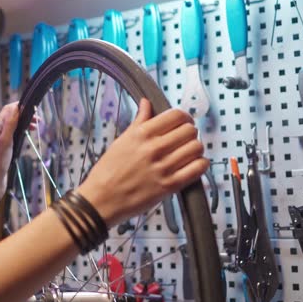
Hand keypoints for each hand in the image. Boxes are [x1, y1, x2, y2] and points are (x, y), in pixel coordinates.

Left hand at [0, 103, 36, 203]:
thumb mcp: (5, 142)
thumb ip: (10, 124)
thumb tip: (16, 108)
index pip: (7, 110)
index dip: (20, 106)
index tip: (33, 108)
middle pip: (11, 117)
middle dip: (24, 116)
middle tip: (38, 120)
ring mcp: (0, 141)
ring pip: (13, 127)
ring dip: (24, 124)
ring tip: (35, 127)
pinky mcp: (4, 149)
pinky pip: (14, 136)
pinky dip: (21, 133)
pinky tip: (27, 137)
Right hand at [77, 99, 209, 226]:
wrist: (102, 198)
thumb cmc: (108, 171)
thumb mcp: (121, 141)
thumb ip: (139, 121)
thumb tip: (146, 103)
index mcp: (141, 134)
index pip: (176, 115)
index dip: (184, 117)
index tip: (182, 122)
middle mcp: (153, 148)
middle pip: (190, 130)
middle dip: (190, 133)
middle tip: (184, 139)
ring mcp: (163, 167)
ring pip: (196, 148)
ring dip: (195, 149)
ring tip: (187, 153)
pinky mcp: (170, 185)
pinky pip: (198, 168)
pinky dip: (200, 164)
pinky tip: (192, 165)